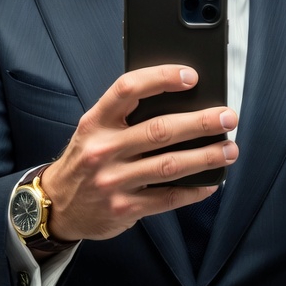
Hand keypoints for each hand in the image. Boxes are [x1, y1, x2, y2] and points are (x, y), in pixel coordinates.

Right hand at [39, 65, 237, 242]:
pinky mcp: (124, 208)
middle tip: (227, 117)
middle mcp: (103, 149)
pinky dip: (194, 190)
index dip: (161, 78)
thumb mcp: (93, 130)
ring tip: (229, 149)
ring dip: (206, 157)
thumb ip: (125, 116)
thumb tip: (181, 101)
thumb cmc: (85, 160)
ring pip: (169, 165)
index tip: (191, 76)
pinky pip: (168, 198)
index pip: (128, 89)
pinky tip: (211, 182)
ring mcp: (113, 181)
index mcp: (95, 122)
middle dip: (200, 122)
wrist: (55, 205)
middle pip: (160, 130)